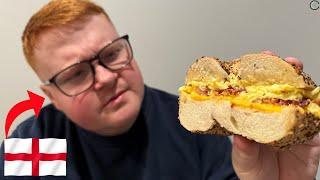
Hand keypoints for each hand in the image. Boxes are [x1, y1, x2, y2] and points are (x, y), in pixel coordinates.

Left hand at [231, 51, 319, 179]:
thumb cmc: (256, 174)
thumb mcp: (244, 163)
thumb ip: (243, 151)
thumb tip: (240, 138)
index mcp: (256, 120)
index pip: (257, 93)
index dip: (257, 77)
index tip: (254, 62)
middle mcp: (276, 117)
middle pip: (281, 90)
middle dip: (283, 71)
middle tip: (283, 61)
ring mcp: (295, 124)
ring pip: (301, 98)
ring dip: (301, 82)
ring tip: (296, 68)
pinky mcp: (312, 137)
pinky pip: (317, 119)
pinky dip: (316, 108)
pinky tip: (314, 98)